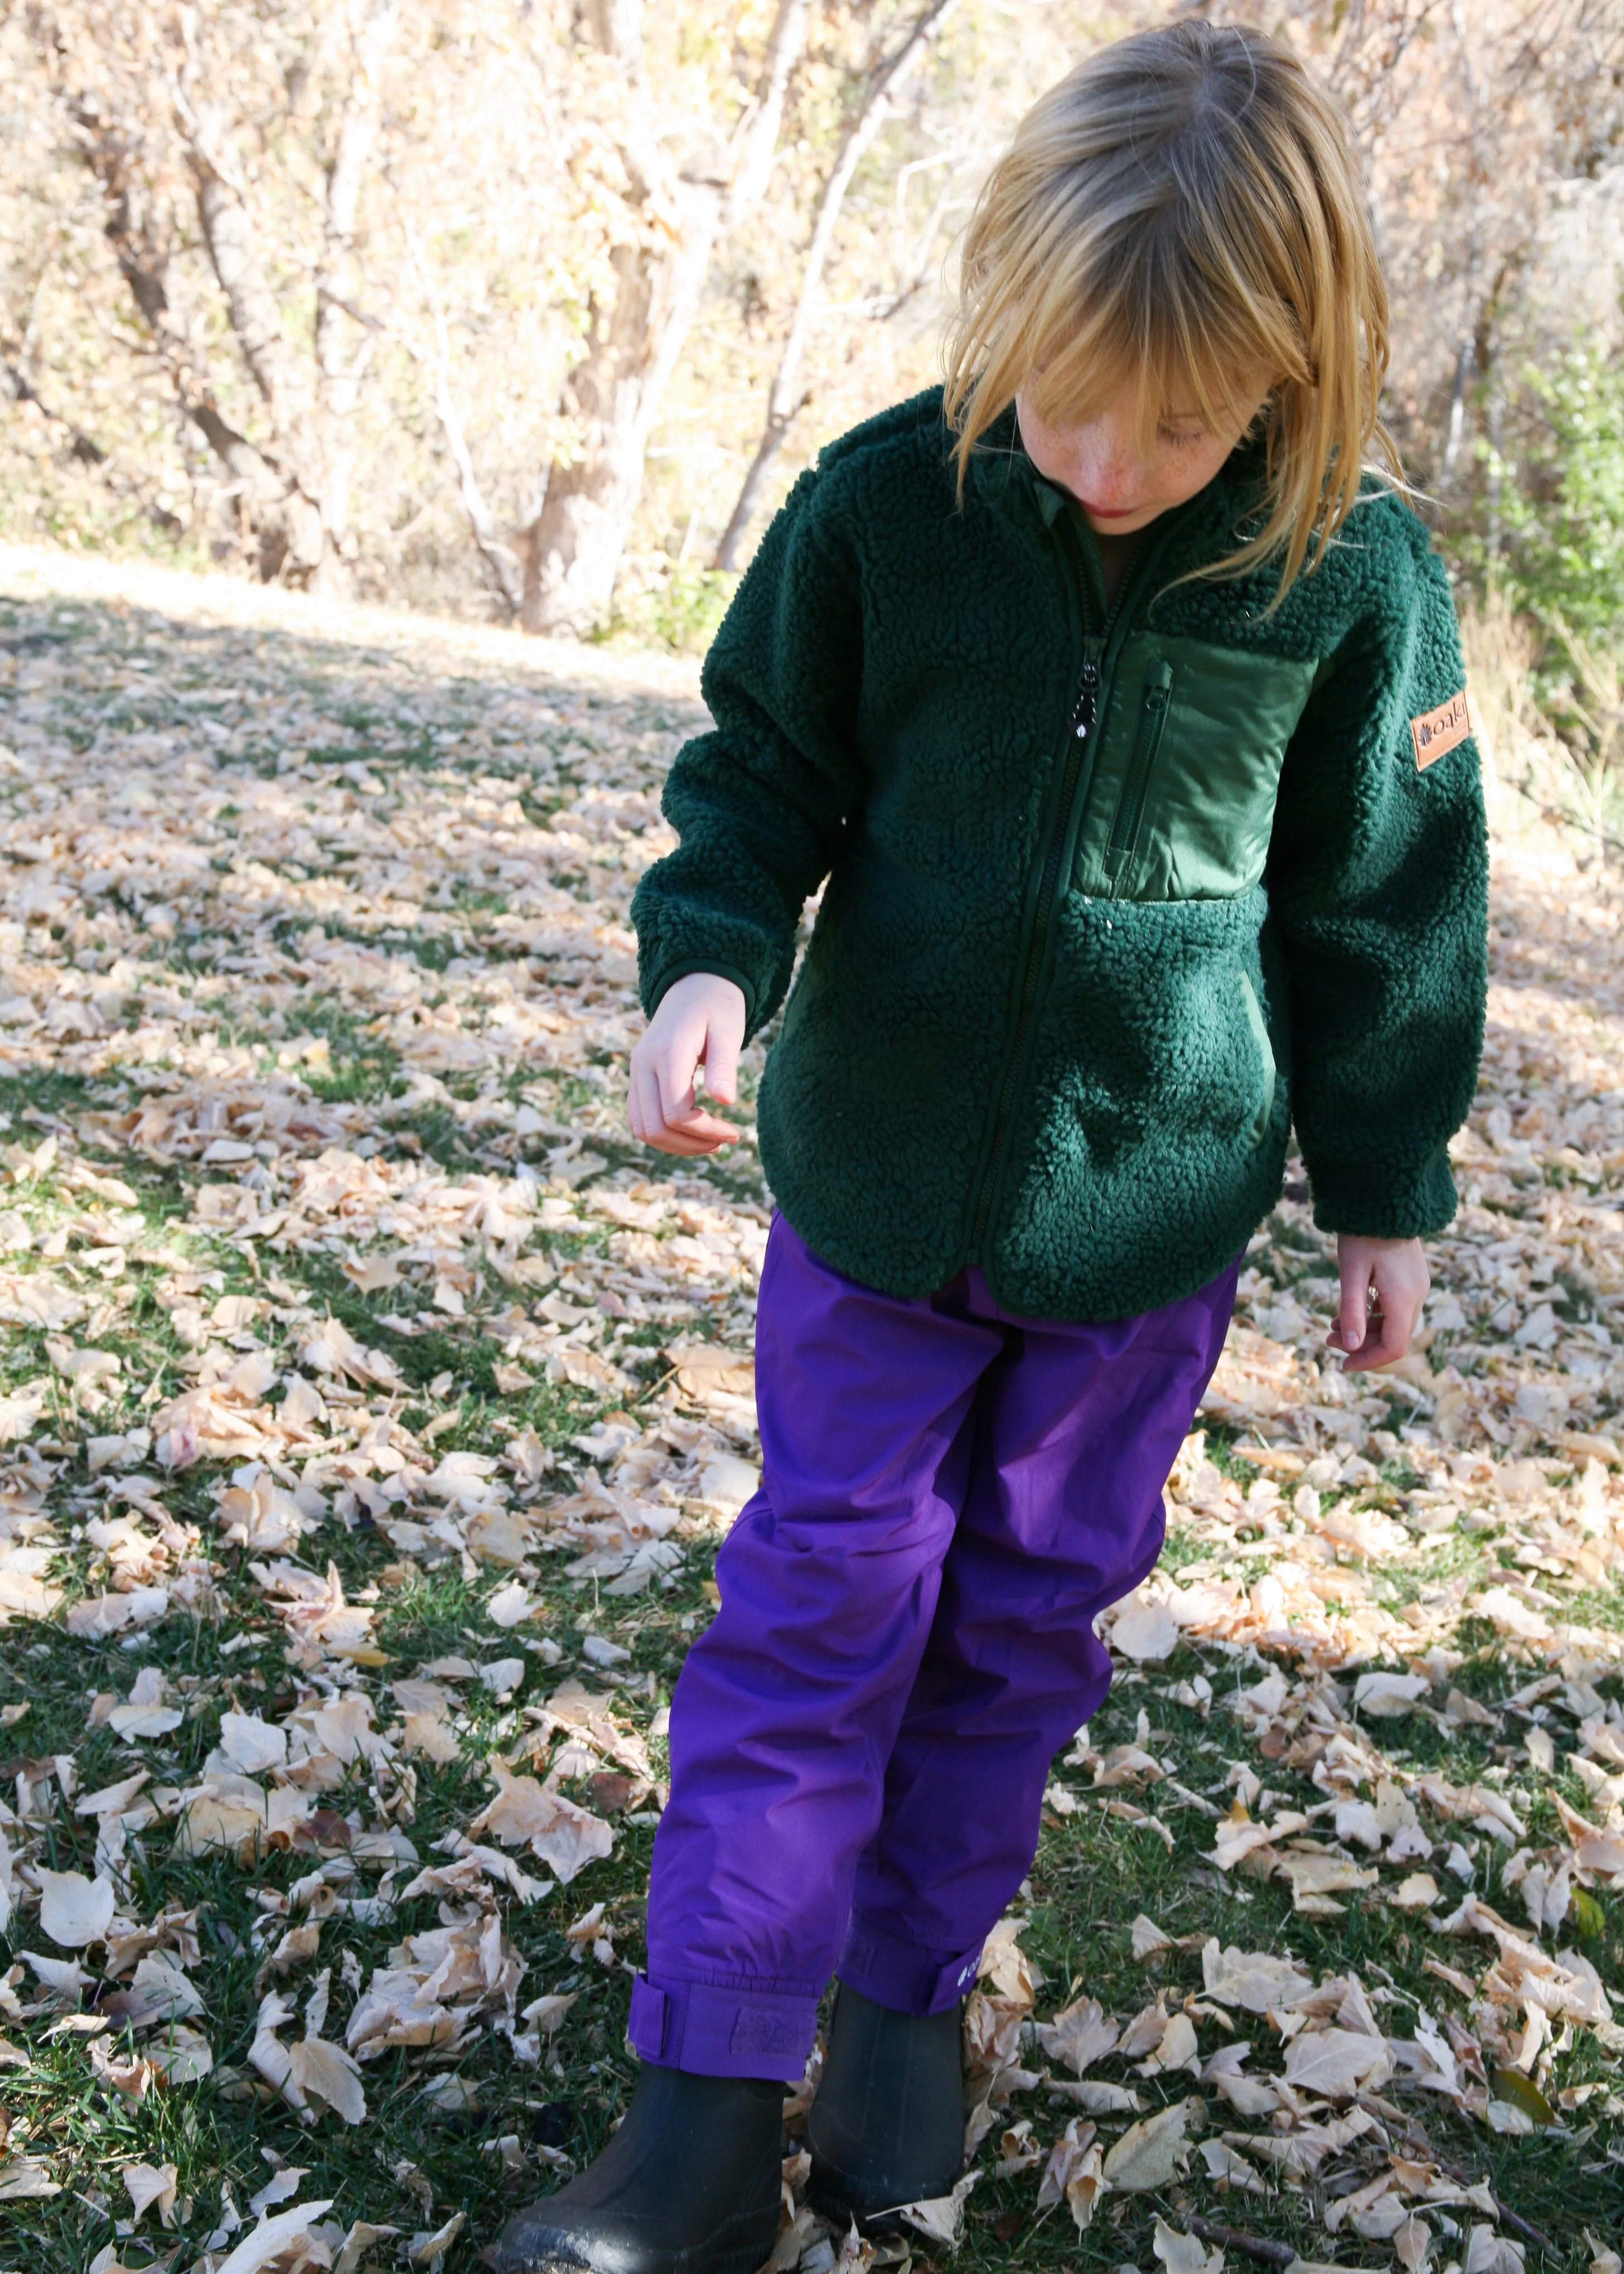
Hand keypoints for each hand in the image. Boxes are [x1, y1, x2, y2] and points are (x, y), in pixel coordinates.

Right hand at [627, 972, 747, 1155]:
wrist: (694, 985)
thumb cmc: (717, 1008)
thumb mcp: (728, 1032)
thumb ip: (724, 1065)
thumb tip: (726, 1102)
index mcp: (667, 1053)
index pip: (675, 1113)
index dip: (705, 1131)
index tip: (734, 1132)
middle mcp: (643, 1065)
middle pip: (654, 1127)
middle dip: (690, 1144)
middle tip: (725, 1142)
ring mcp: (636, 1072)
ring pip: (642, 1128)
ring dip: (675, 1144)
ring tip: (710, 1142)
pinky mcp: (637, 1078)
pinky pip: (639, 1118)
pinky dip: (663, 1133)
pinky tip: (692, 1132)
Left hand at [1327, 1234, 1429, 1371]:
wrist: (1384, 1200)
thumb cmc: (1363, 1234)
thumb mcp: (1351, 1273)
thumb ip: (1352, 1311)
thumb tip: (1351, 1346)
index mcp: (1404, 1297)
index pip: (1395, 1346)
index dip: (1369, 1360)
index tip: (1343, 1364)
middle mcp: (1418, 1295)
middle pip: (1395, 1337)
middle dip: (1362, 1345)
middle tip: (1327, 1340)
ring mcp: (1418, 1286)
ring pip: (1395, 1323)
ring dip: (1366, 1330)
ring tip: (1331, 1326)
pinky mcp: (1413, 1278)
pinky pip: (1396, 1307)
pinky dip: (1374, 1315)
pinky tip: (1349, 1311)